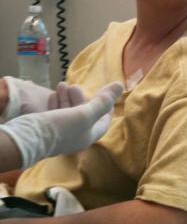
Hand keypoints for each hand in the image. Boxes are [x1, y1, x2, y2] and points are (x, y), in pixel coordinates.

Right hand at [0, 82, 122, 168]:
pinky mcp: (48, 127)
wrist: (27, 138)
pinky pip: (56, 111)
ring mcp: (62, 131)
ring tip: (62, 85)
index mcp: (89, 135)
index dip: (107, 105)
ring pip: (69, 110)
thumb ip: (103, 101)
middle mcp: (77, 134)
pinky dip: (57, 101)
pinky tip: (54, 94)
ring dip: (68, 96)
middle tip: (74, 87)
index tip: (105, 91)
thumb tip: (120, 86)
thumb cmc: (62, 127)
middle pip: (85, 113)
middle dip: (81, 97)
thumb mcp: (86, 114)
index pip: (104, 120)